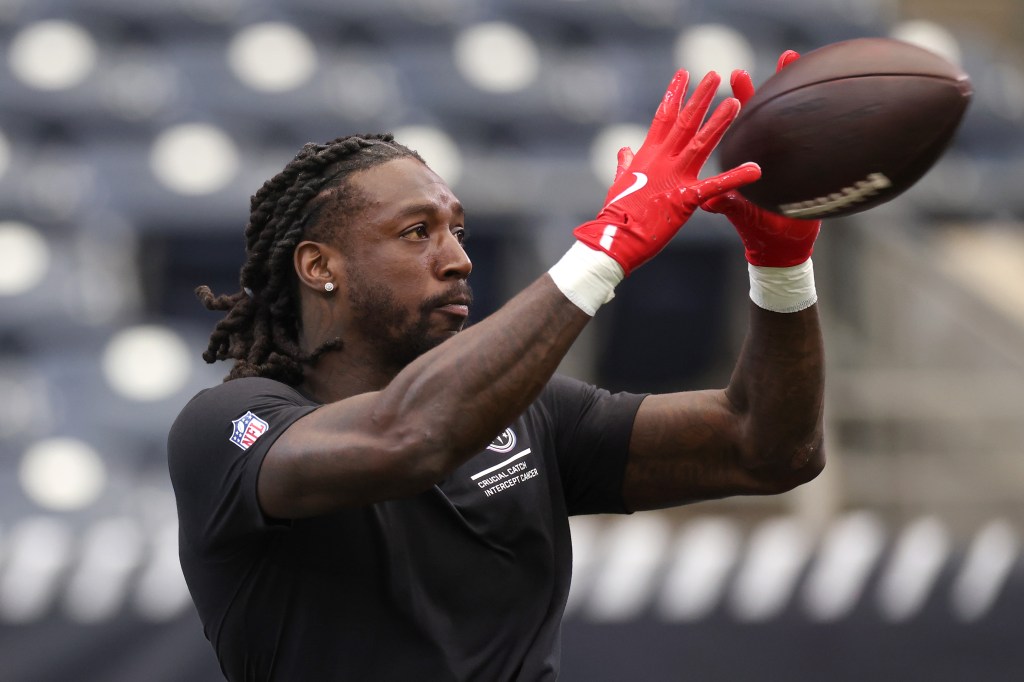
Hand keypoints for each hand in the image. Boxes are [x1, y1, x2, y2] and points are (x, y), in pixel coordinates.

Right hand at [574, 70, 760, 275]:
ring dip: (719, 123)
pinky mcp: (684, 200)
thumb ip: (625, 163)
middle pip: (685, 123)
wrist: (613, 238)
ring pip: (700, 144)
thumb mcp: (620, 183)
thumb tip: (624, 149)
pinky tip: (755, 169)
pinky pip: (714, 186)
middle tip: (715, 75)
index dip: (674, 95)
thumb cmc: (616, 214)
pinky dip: (735, 177)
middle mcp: (661, 161)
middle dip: (700, 98)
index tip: (684, 74)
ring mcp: (673, 178)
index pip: (664, 118)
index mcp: (647, 156)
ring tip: (735, 102)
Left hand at [701, 51, 821, 266]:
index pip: (743, 122)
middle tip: (784, 55)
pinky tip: (840, 101)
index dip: (740, 99)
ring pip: (796, 119)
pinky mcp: (811, 167)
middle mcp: (769, 153)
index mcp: (748, 158)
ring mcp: (792, 157)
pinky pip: (820, 139)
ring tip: (809, 63)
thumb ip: (725, 204)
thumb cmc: (757, 230)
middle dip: (777, 83)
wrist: (781, 247)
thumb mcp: (740, 214)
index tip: (736, 73)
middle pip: (771, 112)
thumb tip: (706, 200)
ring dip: (801, 91)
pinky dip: (829, 120)